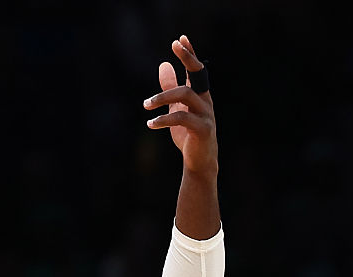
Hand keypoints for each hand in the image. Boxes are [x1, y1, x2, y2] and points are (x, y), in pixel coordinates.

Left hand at [143, 35, 217, 174]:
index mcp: (200, 94)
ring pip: (186, 94)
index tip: (180, 39)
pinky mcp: (203, 129)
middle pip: (197, 74)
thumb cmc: (188, 133)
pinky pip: (182, 118)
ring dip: (162, 97)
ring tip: (145, 105)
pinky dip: (164, 119)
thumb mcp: (176, 107)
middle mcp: (206, 100)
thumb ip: (170, 88)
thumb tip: (163, 64)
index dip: (189, 53)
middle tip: (173, 47)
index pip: (196, 69)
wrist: (198, 161)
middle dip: (187, 58)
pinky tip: (151, 123)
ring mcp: (206, 114)